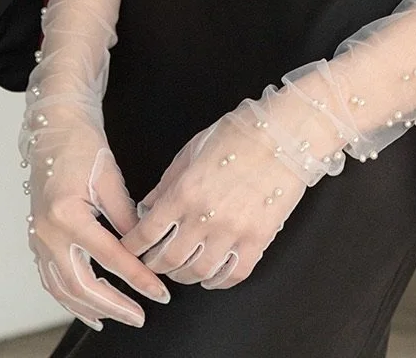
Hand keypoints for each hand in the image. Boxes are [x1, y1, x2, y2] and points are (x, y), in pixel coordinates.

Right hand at [23, 105, 171, 329]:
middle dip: (113, 305)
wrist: (54, 129)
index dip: (137, 278)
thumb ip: (126, 217)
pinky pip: (51, 279)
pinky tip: (86, 307)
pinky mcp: (37, 239)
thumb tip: (144, 247)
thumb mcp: (111, 178)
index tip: (158, 292)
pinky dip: (69, 298)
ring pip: (62, 289)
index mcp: (67, 215)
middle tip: (139, 316)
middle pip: (81, 285)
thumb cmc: (82, 146)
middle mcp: (47, 233)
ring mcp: (37, 239)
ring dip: (90, 308)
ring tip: (116, 318)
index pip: (110, 258)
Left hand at [118, 89, 328, 288]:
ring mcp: (233, 232)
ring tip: (181, 270)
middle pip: (167, 259)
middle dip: (153, 264)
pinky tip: (212, 275)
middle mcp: (205, 217)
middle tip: (152, 261)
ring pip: (197, 273)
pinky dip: (218, 281)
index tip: (129, 249)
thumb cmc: (241, 133)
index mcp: (185, 191)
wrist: (286, 133)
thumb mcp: (193, 149)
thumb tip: (148, 207)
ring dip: (183, 275)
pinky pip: (233, 275)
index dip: (132, 246)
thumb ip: (168, 182)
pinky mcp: (258, 240)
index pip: (146, 233)